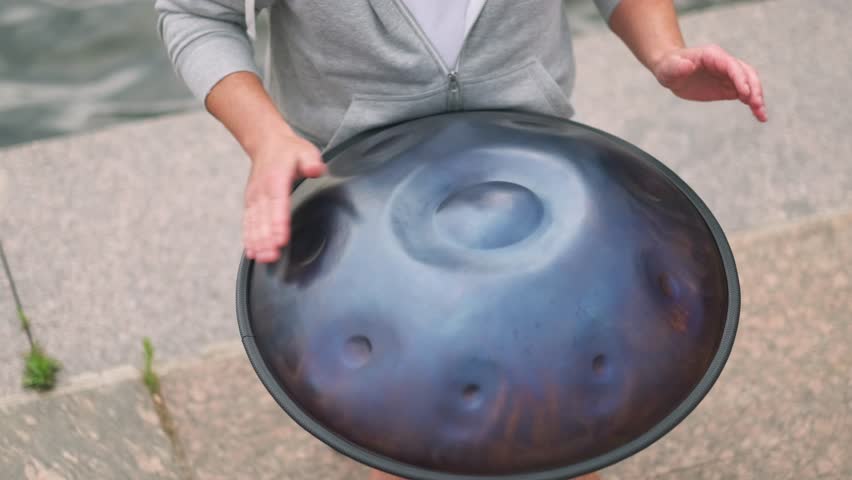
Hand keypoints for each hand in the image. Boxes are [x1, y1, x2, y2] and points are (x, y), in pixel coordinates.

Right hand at [243, 134, 326, 262]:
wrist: (266, 143)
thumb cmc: (289, 151)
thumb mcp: (306, 151)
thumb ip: (312, 162)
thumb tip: (316, 169)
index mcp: (276, 180)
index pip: (278, 205)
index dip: (279, 224)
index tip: (281, 240)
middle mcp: (262, 191)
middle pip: (264, 219)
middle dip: (267, 240)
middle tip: (271, 257)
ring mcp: (254, 198)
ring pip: (254, 224)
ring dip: (257, 242)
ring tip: (262, 258)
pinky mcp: (251, 203)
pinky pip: (248, 223)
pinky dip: (249, 238)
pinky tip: (252, 252)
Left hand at [651, 45, 766, 121]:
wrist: (671, 70)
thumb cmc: (669, 66)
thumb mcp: (668, 67)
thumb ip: (678, 66)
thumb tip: (687, 65)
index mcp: (713, 56)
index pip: (731, 65)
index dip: (739, 78)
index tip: (744, 93)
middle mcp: (725, 64)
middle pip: (746, 73)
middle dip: (754, 89)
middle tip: (757, 106)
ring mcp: (728, 75)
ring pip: (749, 84)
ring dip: (757, 98)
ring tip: (761, 115)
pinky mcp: (728, 87)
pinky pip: (744, 93)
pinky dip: (752, 103)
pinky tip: (758, 115)